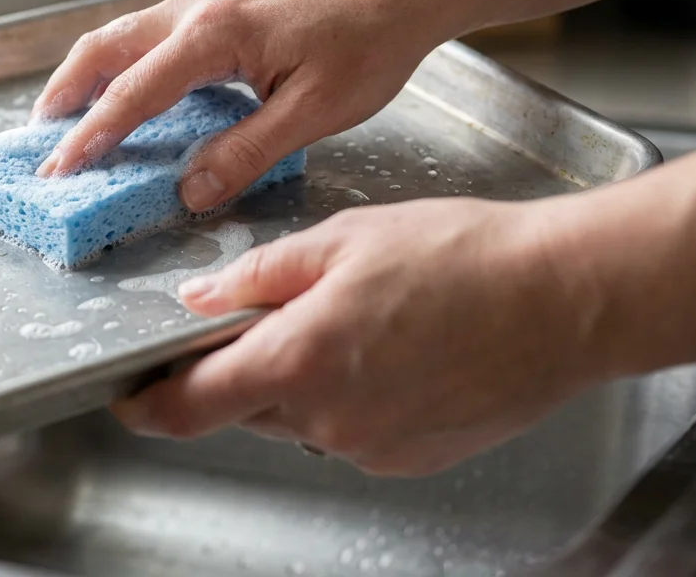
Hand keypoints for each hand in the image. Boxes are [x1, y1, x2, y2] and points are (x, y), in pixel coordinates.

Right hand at [32, 0, 450, 212]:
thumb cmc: (367, 46)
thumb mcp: (311, 114)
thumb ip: (245, 153)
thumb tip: (190, 190)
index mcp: (214, 34)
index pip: (133, 92)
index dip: (92, 135)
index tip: (61, 167)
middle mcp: (196, 9)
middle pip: (104, 49)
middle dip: (64, 94)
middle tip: (41, 142)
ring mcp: (203, 0)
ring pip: (120, 35)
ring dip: (86, 76)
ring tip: (64, 118)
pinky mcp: (216, 5)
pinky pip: (148, 33)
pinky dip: (118, 63)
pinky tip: (123, 90)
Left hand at [109, 197, 603, 476]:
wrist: (566, 300)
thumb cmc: (464, 258)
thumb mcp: (342, 240)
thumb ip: (258, 276)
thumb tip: (200, 298)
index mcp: (298, 361)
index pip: (190, 406)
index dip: (148, 405)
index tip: (130, 395)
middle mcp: (328, 418)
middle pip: (245, 406)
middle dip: (241, 367)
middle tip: (273, 314)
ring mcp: (371, 445)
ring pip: (298, 417)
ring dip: (298, 378)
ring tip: (354, 320)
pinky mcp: (408, 456)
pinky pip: (348, 429)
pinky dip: (346, 396)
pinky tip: (387, 350)